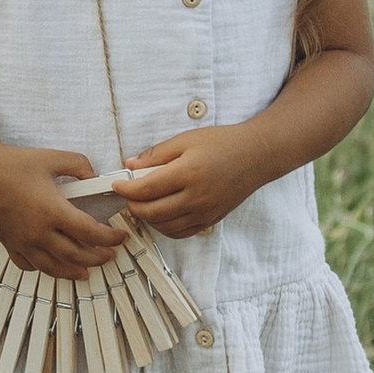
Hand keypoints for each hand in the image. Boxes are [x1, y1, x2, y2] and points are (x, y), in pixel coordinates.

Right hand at [0, 145, 131, 277]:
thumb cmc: (10, 163)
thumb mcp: (52, 157)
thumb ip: (80, 165)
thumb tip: (94, 177)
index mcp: (52, 211)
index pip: (91, 233)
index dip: (111, 238)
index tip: (121, 237)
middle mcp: (38, 232)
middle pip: (77, 256)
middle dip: (99, 257)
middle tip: (110, 254)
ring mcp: (22, 241)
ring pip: (54, 268)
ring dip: (74, 271)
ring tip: (86, 271)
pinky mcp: (9, 243)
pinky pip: (29, 265)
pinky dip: (44, 268)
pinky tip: (52, 264)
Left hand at [113, 125, 263, 239]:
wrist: (256, 155)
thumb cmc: (223, 143)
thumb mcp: (185, 140)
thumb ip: (156, 155)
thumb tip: (130, 166)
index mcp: (188, 173)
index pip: (146, 189)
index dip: (126, 189)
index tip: (116, 185)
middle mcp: (197, 197)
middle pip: (152, 212)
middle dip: (133, 206)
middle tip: (127, 195)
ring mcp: (205, 212)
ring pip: (165, 226)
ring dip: (147, 218)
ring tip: (143, 203)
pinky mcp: (211, 220)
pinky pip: (181, 232)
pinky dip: (165, 227)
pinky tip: (161, 215)